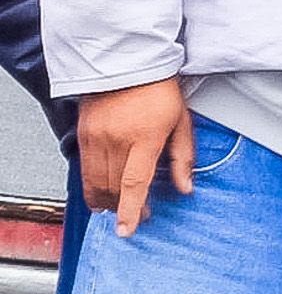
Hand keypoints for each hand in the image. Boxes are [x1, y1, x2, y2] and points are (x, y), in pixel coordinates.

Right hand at [77, 77, 194, 235]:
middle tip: (140, 213)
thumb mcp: (181, 121)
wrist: (127, 63)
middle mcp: (116, 140)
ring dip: (106, 199)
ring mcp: (96, 138)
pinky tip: (104, 189)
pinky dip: (93, 185)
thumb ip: (183, 158)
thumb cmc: (159, 90)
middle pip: (113, 188)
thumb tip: (185, 187)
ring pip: (95, 182)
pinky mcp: (83, 135)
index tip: (128, 230)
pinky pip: (85, 169)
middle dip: (124, 207)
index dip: (130, 210)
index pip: (134, 183)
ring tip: (121, 205)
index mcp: (144, 137)